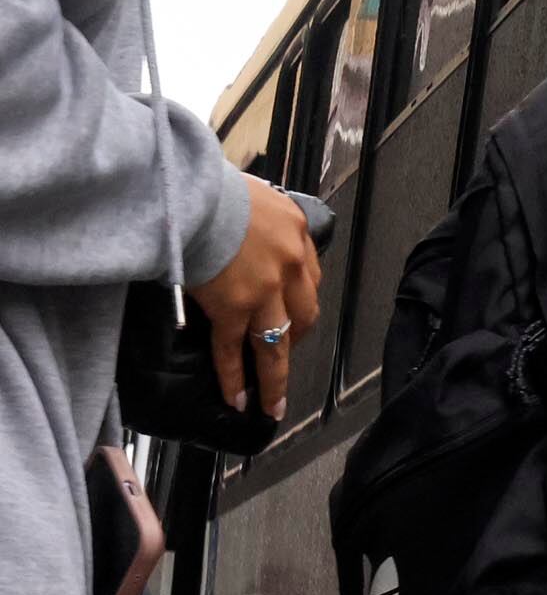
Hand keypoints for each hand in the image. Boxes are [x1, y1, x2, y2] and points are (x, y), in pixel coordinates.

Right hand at [191, 183, 321, 417]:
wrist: (190, 194)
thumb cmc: (212, 190)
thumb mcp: (254, 198)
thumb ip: (260, 223)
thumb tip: (246, 237)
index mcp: (298, 234)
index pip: (309, 278)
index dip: (300, 304)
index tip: (293, 320)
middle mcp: (291, 265)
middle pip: (303, 316)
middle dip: (294, 342)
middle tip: (283, 362)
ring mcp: (265, 290)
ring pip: (275, 344)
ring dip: (274, 378)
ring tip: (271, 404)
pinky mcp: (234, 307)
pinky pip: (234, 349)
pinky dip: (235, 377)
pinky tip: (236, 398)